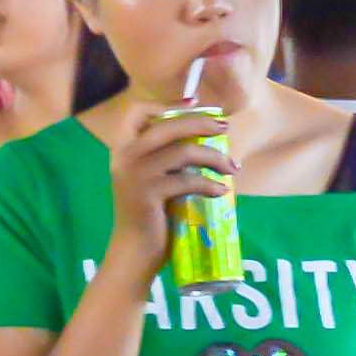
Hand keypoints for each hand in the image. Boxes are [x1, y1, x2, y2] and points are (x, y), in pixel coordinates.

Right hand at [102, 85, 236, 275]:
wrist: (133, 251)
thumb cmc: (148, 214)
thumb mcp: (150, 178)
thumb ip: (165, 157)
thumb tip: (205, 137)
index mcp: (123, 148)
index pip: (137, 111)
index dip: (167, 104)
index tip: (195, 104)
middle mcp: (125, 156)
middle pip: (168, 125)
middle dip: (201, 123)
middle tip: (225, 128)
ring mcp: (135, 174)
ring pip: (184, 152)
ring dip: (214, 157)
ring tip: (232, 167)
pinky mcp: (148, 194)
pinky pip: (188, 181)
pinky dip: (210, 184)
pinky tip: (222, 190)